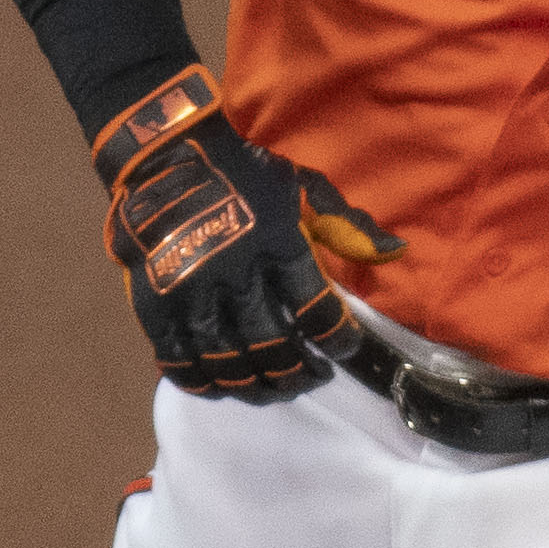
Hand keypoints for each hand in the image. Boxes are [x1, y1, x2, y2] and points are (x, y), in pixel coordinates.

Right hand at [91, 66, 402, 401]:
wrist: (164, 156)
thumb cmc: (243, 173)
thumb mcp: (301, 184)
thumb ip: (344, 223)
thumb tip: (395, 251)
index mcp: (278, 242)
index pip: (316, 309)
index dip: (335, 338)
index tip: (343, 350)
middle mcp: (235, 273)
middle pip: (271, 344)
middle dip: (297, 371)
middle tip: (312, 379)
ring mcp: (189, 291)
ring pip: (226, 360)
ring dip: (254, 385)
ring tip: (272, 390)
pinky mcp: (153, 303)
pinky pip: (176, 358)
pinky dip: (199, 381)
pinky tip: (219, 388)